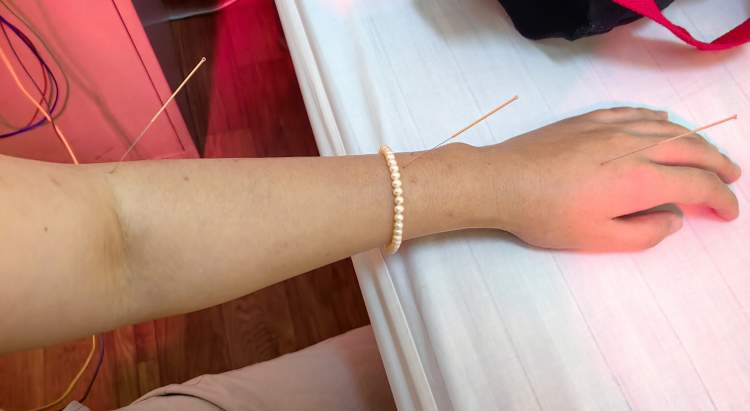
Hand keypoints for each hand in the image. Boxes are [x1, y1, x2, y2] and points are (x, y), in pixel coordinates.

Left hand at [480, 108, 741, 250]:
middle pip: (690, 149)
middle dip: (718, 164)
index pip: (696, 185)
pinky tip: (662, 122)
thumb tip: (674, 220)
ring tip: (706, 153)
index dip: (720, 198)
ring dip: (694, 140)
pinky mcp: (588, 120)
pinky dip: (657, 118)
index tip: (729, 210)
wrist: (502, 181)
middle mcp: (633, 146)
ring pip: (666, 128)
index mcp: (639, 180)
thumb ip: (643, 233)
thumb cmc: (546, 216)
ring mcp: (610, 128)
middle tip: (731, 177)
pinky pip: (634, 112)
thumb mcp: (596, 239)